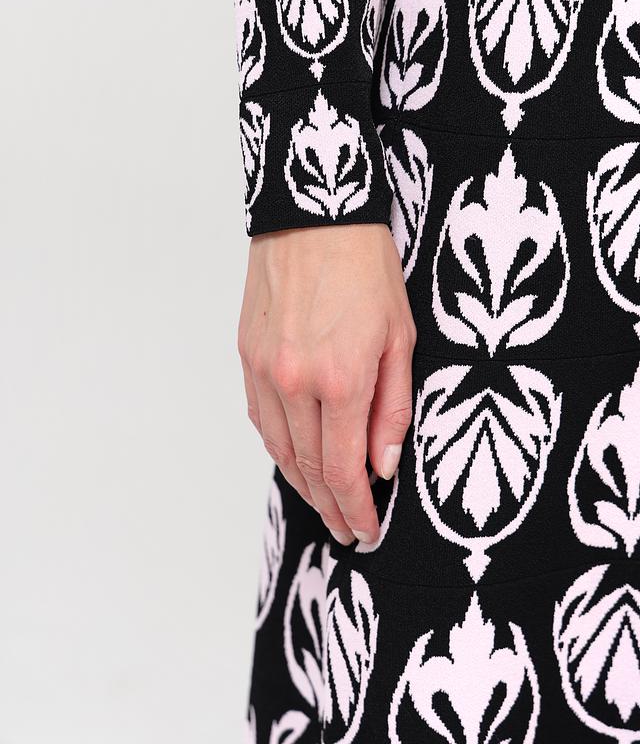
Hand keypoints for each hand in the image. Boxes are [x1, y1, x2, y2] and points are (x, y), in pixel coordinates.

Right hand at [238, 223, 415, 545]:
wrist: (314, 215)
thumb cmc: (366, 266)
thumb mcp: (401, 336)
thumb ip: (393, 407)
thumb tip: (384, 465)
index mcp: (340, 378)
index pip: (344, 470)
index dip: (356, 510)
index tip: (367, 531)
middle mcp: (294, 381)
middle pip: (309, 468)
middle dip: (331, 506)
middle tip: (346, 529)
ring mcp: (263, 369)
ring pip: (279, 448)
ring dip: (302, 484)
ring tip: (324, 504)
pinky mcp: (247, 355)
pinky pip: (260, 417)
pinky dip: (279, 446)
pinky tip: (295, 458)